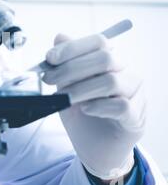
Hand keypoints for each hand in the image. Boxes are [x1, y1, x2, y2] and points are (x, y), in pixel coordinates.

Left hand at [43, 33, 145, 179]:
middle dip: (71, 68)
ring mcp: (135, 95)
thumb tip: (60, 37)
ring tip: (63, 98)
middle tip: (48, 80)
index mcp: (110, 62)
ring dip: (80, 89)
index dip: (72, 47)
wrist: (93, 147)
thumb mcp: (67, 86)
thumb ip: (65, 63)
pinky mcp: (136, 117)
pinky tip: (85, 110)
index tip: (49, 58)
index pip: (98, 42)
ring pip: (111, 81)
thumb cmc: (82, 114)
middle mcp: (126, 73)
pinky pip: (122, 105)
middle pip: (105, 58)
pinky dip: (99, 106)